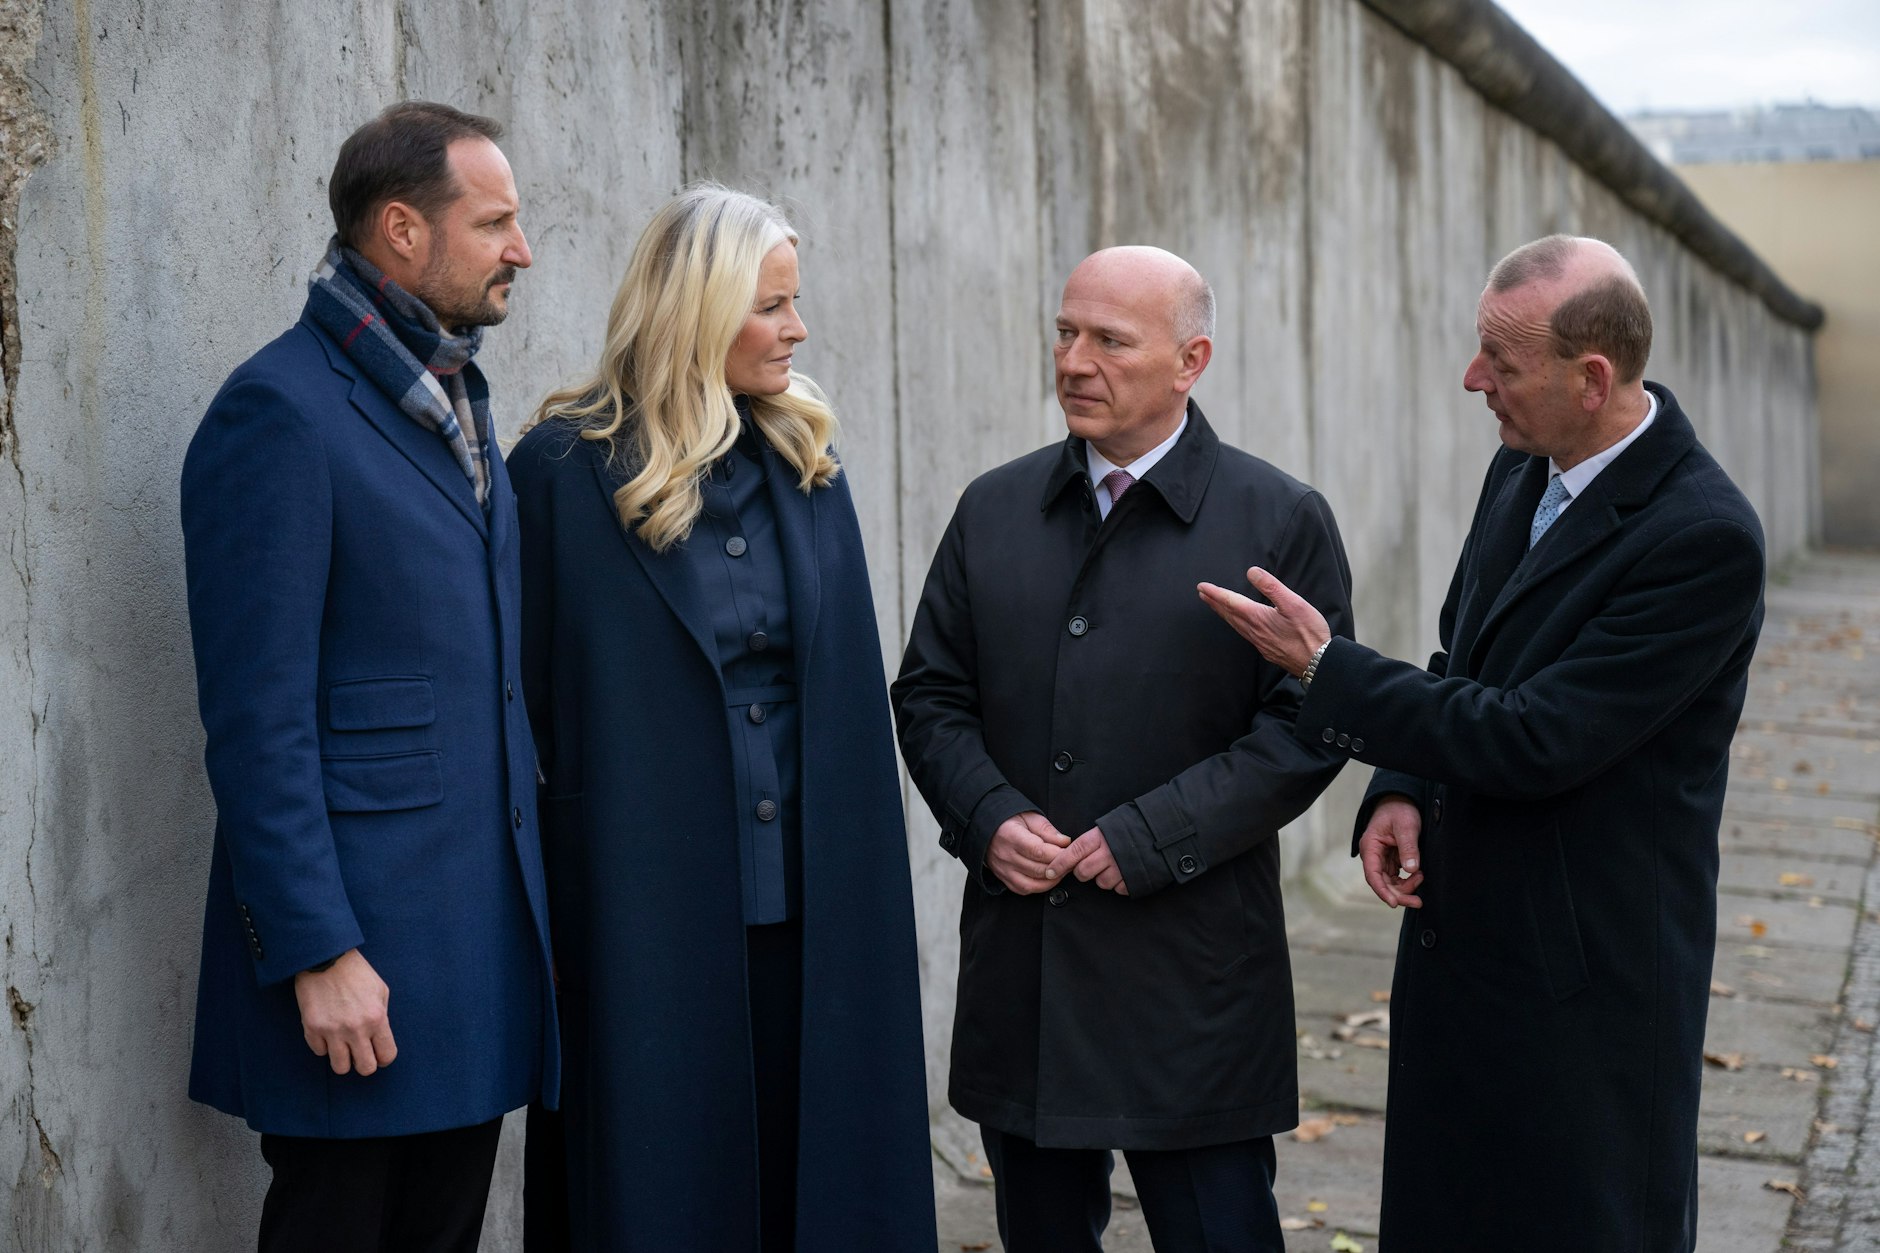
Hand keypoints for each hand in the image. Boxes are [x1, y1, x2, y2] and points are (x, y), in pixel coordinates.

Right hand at [293, 948, 395, 1075]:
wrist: (325, 958)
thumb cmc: (356, 973)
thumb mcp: (380, 990)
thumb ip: (382, 1016)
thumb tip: (379, 1038)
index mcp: (377, 1018)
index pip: (387, 1055)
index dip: (384, 1058)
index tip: (379, 1054)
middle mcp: (356, 1029)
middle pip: (365, 1069)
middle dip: (365, 1063)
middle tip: (360, 1053)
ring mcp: (332, 1031)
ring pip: (340, 1068)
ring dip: (343, 1059)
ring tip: (343, 1045)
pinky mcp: (312, 1029)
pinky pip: (319, 1052)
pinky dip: (324, 1046)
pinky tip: (327, 1032)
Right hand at [986, 811, 1072, 894]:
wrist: (985, 829)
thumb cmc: (1009, 821)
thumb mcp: (1028, 816)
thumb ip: (1047, 830)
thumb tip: (1065, 842)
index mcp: (1011, 836)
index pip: (1038, 851)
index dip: (1057, 854)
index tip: (1069, 852)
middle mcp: (1006, 856)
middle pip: (1038, 869)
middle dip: (1059, 867)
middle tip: (1070, 862)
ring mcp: (1003, 870)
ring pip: (1033, 883)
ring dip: (1051, 880)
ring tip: (1061, 871)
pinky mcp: (1003, 878)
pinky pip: (1024, 890)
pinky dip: (1038, 887)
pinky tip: (1047, 879)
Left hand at [1043, 826, 1129, 895]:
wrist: (1162, 833)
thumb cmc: (1133, 828)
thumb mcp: (1109, 827)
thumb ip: (1091, 841)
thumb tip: (1072, 855)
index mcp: (1100, 837)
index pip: (1073, 852)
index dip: (1059, 864)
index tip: (1050, 872)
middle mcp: (1108, 853)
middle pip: (1083, 872)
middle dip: (1083, 872)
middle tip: (1091, 866)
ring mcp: (1121, 868)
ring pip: (1100, 883)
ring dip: (1103, 878)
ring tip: (1115, 866)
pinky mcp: (1132, 881)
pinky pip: (1117, 889)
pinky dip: (1119, 884)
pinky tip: (1126, 872)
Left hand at [1197, 567, 1331, 677]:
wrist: (1316, 662)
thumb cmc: (1308, 632)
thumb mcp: (1293, 603)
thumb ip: (1271, 586)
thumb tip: (1252, 572)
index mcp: (1257, 617)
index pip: (1231, 601)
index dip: (1215, 593)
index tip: (1202, 587)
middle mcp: (1254, 630)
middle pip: (1229, 614)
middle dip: (1214, 602)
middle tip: (1202, 593)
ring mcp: (1259, 641)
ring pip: (1235, 625)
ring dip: (1223, 614)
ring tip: (1215, 606)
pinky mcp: (1266, 649)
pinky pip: (1244, 634)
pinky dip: (1235, 624)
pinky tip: (1238, 625)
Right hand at [1357, 796, 1424, 908]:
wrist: (1400, 801)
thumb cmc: (1400, 810)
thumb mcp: (1406, 826)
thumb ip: (1408, 847)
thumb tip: (1411, 870)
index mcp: (1370, 847)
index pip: (1372, 874)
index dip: (1382, 891)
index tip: (1393, 903)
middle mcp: (1372, 856)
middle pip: (1382, 883)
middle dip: (1399, 894)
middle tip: (1418, 902)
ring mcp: (1381, 860)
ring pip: (1390, 883)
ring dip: (1405, 888)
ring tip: (1422, 878)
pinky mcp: (1390, 861)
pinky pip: (1396, 878)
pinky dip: (1408, 881)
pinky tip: (1418, 876)